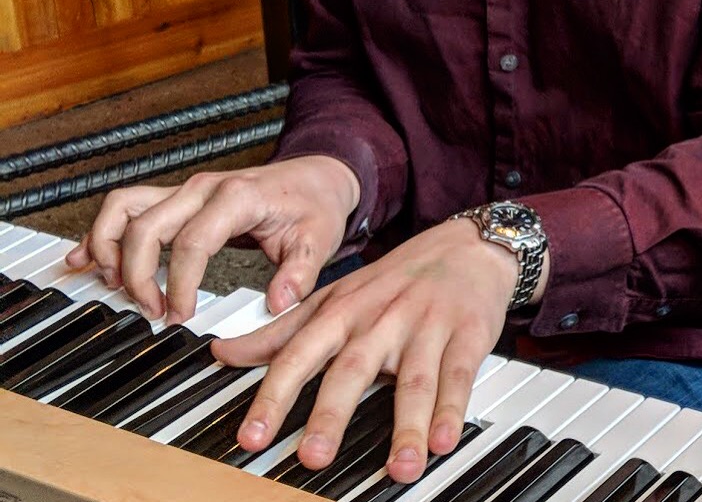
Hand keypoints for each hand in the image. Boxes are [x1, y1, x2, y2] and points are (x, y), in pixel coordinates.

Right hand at [65, 155, 359, 321]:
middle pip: (146, 226)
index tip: (182, 316)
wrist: (318, 175)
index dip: (180, 284)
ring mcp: (187, 189)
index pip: (192, 241)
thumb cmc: (315, 204)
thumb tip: (278, 302)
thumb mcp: (319, 238)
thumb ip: (299, 272)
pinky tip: (85, 259)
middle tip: (154, 312)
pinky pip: (127, 207)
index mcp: (237, 197)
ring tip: (117, 288)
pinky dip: (101, 232)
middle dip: (138, 275)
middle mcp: (204, 187)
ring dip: (109, 248)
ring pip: (124, 207)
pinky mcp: (177, 197)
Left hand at [216, 216, 522, 483]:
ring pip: (413, 379)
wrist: (468, 246)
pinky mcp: (466, 335)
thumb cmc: (396, 279)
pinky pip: (458, 376)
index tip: (251, 437)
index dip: (274, 396)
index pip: (300, 354)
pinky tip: (443, 440)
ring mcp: (425, 327)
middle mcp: (381, 319)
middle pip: (353, 369)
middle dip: (331, 414)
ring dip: (406, 426)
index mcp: (343, 311)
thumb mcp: (335, 295)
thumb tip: (223, 351)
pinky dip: (451, 409)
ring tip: (399, 467)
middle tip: (313, 456)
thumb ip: (280, 330)